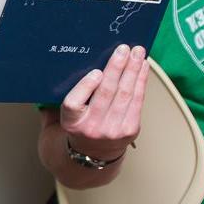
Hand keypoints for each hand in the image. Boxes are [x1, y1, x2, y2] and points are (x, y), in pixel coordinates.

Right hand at [60, 44, 149, 161]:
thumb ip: (61, 97)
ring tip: (137, 53)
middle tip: (123, 49)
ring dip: (133, 70)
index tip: (96, 72)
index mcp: (71, 122)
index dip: (86, 87)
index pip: (74, 103)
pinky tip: (142, 67)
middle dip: (116, 68)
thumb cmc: (79, 125)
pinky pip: (137, 101)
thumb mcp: (62, 116)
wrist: (93, 154)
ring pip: (125, 95)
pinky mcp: (130, 130)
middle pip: (105, 94)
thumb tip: (66, 68)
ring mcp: (113, 130)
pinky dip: (141, 81)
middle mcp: (92, 128)